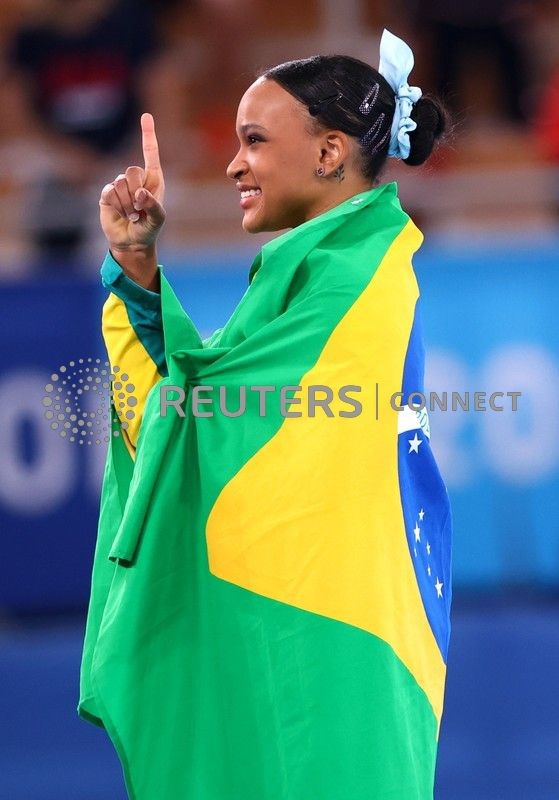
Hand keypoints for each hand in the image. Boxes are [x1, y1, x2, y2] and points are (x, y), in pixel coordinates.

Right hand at [99, 113, 165, 250]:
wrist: (131, 241)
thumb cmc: (149, 229)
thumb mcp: (158, 219)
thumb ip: (153, 205)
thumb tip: (141, 193)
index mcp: (153, 179)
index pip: (151, 153)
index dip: (148, 134)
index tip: (145, 115)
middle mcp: (137, 179)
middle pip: (132, 171)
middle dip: (136, 192)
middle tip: (140, 210)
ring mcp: (120, 185)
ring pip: (120, 183)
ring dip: (127, 204)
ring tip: (132, 215)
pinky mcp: (107, 193)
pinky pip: (109, 192)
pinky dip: (117, 206)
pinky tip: (121, 214)